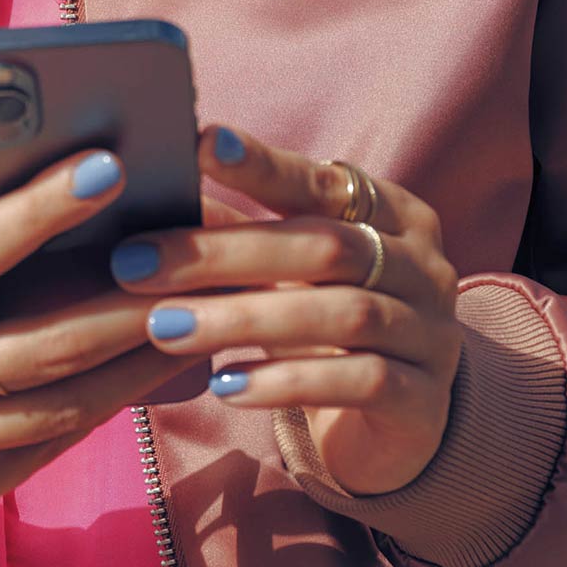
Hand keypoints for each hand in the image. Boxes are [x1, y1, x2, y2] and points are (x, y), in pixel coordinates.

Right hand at [0, 151, 188, 522]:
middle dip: (121, 304)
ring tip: (193, 315)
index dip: (38, 210)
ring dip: (132, 364)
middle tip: (188, 263)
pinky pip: (40, 450)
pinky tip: (143, 369)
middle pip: (32, 348)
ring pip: (53, 408)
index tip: (105, 166)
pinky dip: (98, 409)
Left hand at [112, 126, 461, 495]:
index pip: (320, 182)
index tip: (199, 144)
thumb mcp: (287, 272)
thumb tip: (147, 191)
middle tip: (136, 262)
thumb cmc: (324, 321)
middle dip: (223, 253)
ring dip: (242, 319)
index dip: (262, 164)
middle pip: (324, 247)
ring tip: (164, 326)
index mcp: (393, 212)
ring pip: (341, 315)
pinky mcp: (424, 402)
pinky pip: (357, 382)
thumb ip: (236, 232)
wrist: (396, 422)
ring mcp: (431, 333)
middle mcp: (422, 265)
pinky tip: (224, 386)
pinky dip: (285, 382)